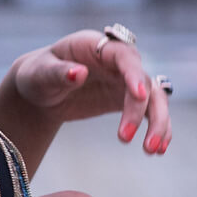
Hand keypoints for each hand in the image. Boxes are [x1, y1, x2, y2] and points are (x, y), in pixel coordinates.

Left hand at [10, 30, 171, 154]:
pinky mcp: (129, 100)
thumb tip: (78, 73)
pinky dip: (159, 129)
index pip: (124, 56)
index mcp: (96, 45)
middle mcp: (117, 61)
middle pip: (144, 81)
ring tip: (151, 150)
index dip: (134, 75)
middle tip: (126, 138)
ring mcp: (125, 80)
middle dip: (144, 110)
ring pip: (155, 98)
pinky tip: (158, 150)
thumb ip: (58, 72)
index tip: (138, 97)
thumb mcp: (40, 73)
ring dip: (158, 123)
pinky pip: (151, 113)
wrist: (40, 91)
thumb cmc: (37, 75)